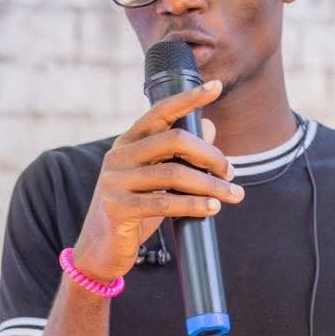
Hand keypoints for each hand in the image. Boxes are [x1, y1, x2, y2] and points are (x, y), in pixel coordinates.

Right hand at [73, 80, 244, 281]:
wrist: (101, 249)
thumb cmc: (135, 209)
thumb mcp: (158, 178)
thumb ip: (179, 154)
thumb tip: (210, 126)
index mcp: (129, 141)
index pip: (160, 111)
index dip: (188, 98)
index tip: (215, 86)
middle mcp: (119, 155)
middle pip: (174, 140)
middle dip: (210, 155)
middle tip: (231, 172)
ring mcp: (115, 181)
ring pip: (174, 173)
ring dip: (211, 185)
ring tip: (233, 195)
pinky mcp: (117, 208)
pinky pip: (164, 202)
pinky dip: (194, 205)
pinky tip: (212, 209)